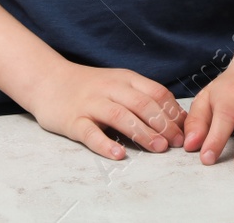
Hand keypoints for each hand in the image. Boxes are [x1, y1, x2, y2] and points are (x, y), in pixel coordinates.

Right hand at [28, 61, 186, 159]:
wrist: (49, 80)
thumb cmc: (91, 87)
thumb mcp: (120, 84)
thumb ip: (144, 96)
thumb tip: (176, 117)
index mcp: (126, 79)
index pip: (157, 93)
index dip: (173, 111)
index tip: (185, 129)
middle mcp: (111, 89)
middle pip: (143, 105)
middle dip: (163, 124)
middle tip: (176, 143)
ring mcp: (91, 104)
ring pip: (121, 116)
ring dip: (142, 133)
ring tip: (157, 148)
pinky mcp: (72, 120)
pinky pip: (90, 133)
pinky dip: (105, 144)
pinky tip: (118, 154)